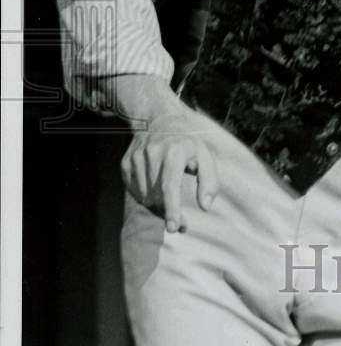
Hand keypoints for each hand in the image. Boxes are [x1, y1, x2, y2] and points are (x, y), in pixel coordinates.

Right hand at [120, 105, 219, 233]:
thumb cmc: (187, 142)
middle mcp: (152, 153)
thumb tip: (206, 206)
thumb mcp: (205, 155)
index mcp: (174, 151)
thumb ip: (209, 180)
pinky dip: (146, 198)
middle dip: (169, 213)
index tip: (173, 227)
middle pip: (157, 196)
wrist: (160, 118)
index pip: (169, 186)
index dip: (172, 208)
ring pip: (145, 197)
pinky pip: (135, 192)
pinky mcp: (126, 163)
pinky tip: (156, 189)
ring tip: (170, 203)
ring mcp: (136, 157)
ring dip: (158, 207)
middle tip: (181, 223)